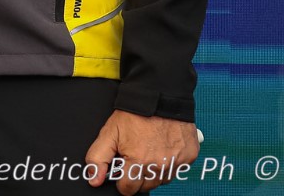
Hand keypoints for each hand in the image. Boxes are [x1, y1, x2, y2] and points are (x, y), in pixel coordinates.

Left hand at [84, 110, 198, 193]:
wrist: (160, 95)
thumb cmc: (134, 114)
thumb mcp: (109, 133)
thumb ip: (98, 158)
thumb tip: (94, 180)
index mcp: (138, 162)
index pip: (127, 189)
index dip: (122, 180)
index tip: (123, 168)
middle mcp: (159, 165)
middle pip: (145, 186)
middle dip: (137, 175)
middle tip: (136, 155)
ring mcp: (176, 162)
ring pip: (161, 179)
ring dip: (154, 170)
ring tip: (149, 149)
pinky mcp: (189, 156)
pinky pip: (177, 169)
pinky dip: (170, 162)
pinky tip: (163, 147)